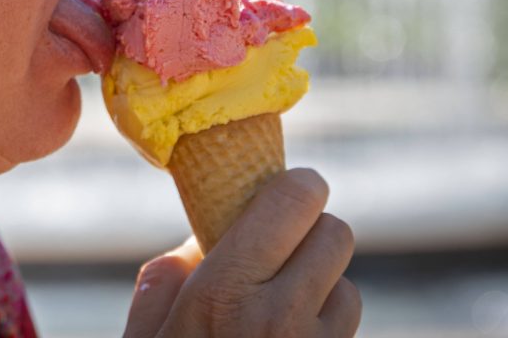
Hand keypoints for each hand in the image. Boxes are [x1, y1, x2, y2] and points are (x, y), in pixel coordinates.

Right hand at [123, 168, 361, 337]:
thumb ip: (159, 286)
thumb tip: (189, 252)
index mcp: (223, 294)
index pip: (292, 203)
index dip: (296, 186)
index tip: (283, 187)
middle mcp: (280, 319)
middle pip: (334, 234)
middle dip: (308, 232)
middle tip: (277, 246)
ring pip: (347, 286)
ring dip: (320, 286)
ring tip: (281, 304)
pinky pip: (347, 327)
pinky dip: (326, 324)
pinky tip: (290, 337)